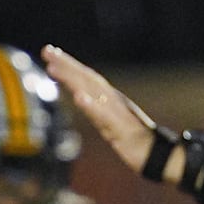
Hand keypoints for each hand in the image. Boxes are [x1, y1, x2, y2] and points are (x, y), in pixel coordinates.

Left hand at [41, 45, 182, 183]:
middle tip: (47, 50)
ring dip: (72, 78)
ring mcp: (116, 112)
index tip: (50, 52)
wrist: (157, 153)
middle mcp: (111, 100)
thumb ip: (94, 109)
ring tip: (53, 67)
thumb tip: (79, 96)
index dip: (68, 65)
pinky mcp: (121, 127)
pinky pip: (104, 115)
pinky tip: (78, 96)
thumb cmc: (134, 138)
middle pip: (86, 79)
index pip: (86, 78)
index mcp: (108, 99)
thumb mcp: (107, 122)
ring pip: (91, 91)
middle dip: (65, 64)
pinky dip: (91, 105)